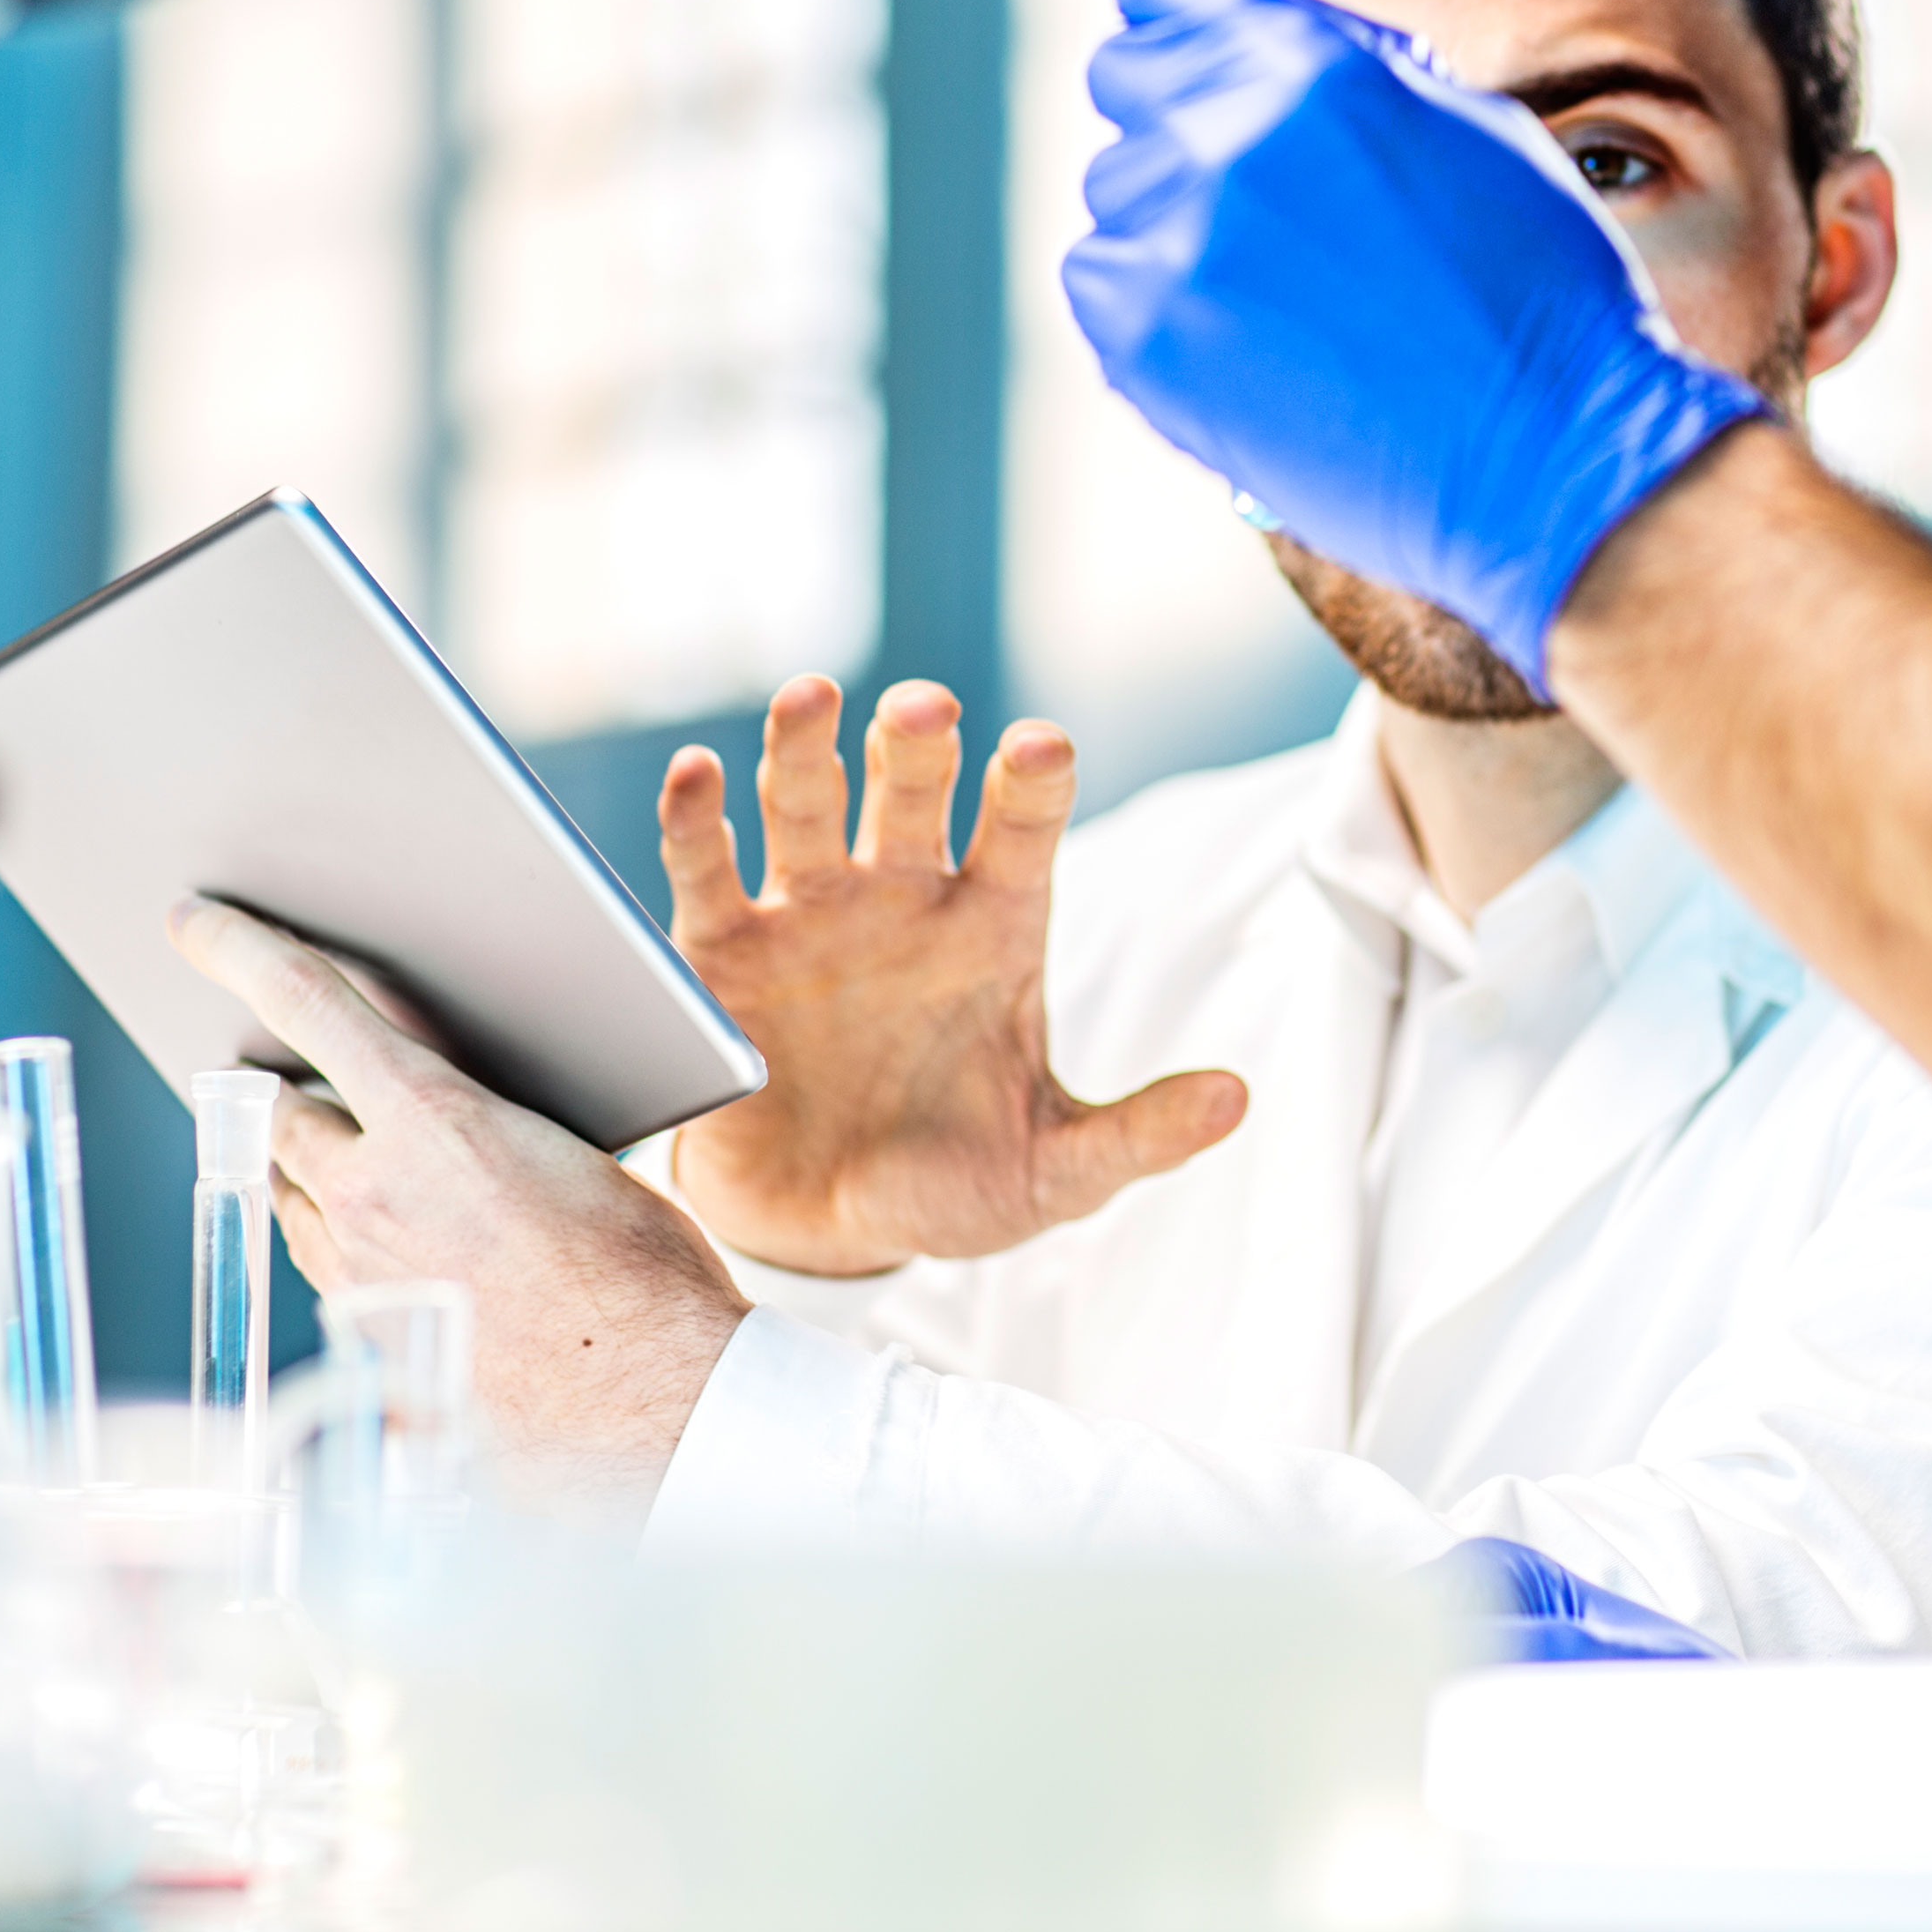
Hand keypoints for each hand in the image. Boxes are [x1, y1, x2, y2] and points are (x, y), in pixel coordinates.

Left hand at [171, 898, 744, 1519]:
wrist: (643, 1399)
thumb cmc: (637, 1270)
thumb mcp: (566, 1148)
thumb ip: (479, 1109)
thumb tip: (435, 1089)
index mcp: (430, 1122)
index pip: (306, 1006)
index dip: (240, 949)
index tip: (192, 921)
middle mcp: (370, 1193)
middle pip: (278, 1113)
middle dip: (277, 1083)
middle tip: (280, 1063)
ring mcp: (355, 1272)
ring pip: (291, 1192)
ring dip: (306, 1163)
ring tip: (339, 1149)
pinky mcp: (362, 1337)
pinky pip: (320, 1263)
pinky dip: (336, 1234)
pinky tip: (384, 1237)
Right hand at [650, 676, 1245, 1276]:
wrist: (830, 1234)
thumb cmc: (954, 1182)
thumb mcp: (1055, 1171)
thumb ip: (1137, 1136)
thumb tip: (1235, 1102)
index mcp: (994, 924)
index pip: (1023, 828)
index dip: (1030, 783)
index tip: (1038, 748)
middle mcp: (903, 896)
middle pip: (912, 789)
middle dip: (916, 743)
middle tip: (924, 711)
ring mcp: (810, 913)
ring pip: (805, 804)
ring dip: (804, 746)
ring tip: (811, 697)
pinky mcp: (721, 952)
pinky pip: (706, 870)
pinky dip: (696, 819)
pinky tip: (697, 773)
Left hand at [1058, 0, 1766, 690]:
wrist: (1545, 456)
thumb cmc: (1536, 296)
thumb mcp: (1471, 128)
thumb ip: (1346, 73)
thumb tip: (1270, 43)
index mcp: (1306, 64)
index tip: (1167, 14)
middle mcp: (1221, 136)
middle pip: (1125, 78)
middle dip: (1178, 106)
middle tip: (1251, 179)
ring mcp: (1173, 241)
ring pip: (1119, 193)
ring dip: (1176, 218)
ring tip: (1280, 285)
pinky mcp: (1141, 342)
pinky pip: (1102, 288)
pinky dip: (1155, 303)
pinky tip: (1246, 336)